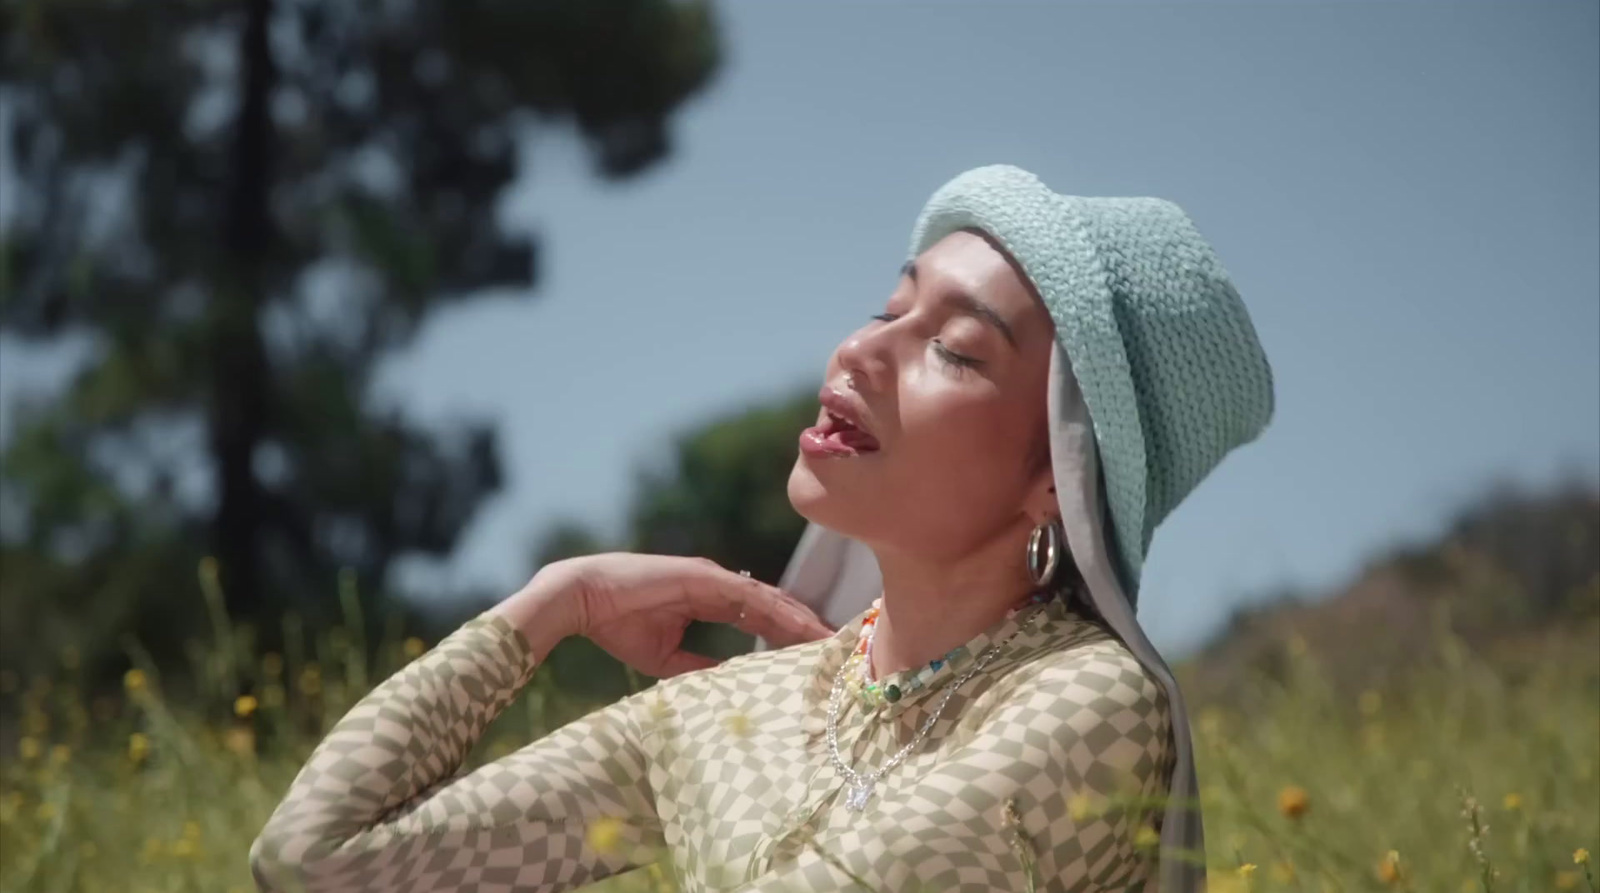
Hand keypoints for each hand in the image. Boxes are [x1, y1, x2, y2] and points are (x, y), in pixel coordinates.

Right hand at [502, 553, 835, 677]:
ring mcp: (713, 577)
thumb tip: (733, 683)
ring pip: (770, 600)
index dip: (791, 632)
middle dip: (807, 625)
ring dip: (802, 620)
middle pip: (775, 605)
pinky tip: (802, 627)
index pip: (762, 616)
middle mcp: (718, 582)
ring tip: (831, 640)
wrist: (583, 597)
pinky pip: (751, 597)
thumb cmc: (617, 624)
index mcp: (710, 597)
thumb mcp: (668, 657)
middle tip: (840, 647)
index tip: (817, 653)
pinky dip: (779, 612)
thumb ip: (702, 667)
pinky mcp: (704, 578)